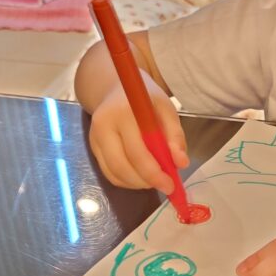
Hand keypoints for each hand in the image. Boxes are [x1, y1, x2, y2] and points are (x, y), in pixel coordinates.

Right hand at [88, 79, 187, 193]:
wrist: (117, 89)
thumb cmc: (146, 100)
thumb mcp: (166, 109)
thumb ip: (175, 136)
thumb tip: (181, 163)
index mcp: (122, 114)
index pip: (136, 152)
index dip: (154, 173)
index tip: (171, 185)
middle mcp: (103, 127)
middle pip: (121, 166)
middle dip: (145, 181)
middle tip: (165, 185)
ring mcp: (94, 139)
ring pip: (113, 173)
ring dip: (137, 183)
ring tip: (155, 179)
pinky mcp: (93, 148)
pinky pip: (109, 173)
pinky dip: (127, 181)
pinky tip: (141, 176)